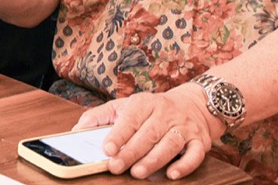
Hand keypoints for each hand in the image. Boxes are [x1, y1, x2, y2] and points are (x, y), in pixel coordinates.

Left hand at [72, 84, 217, 179]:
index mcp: (144, 103)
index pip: (129, 119)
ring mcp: (184, 127)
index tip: (106, 149)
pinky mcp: (200, 141)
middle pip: (148, 134)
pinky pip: (195, 154)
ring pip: (169, 144)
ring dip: (154, 160)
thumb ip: (100, 116)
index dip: (118, 134)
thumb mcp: (124, 106)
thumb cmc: (151, 109)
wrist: (192, 103)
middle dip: (131, 152)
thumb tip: (77, 130)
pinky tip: (171, 174)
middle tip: (116, 166)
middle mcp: (165, 114)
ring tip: (138, 172)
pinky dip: (184, 165)